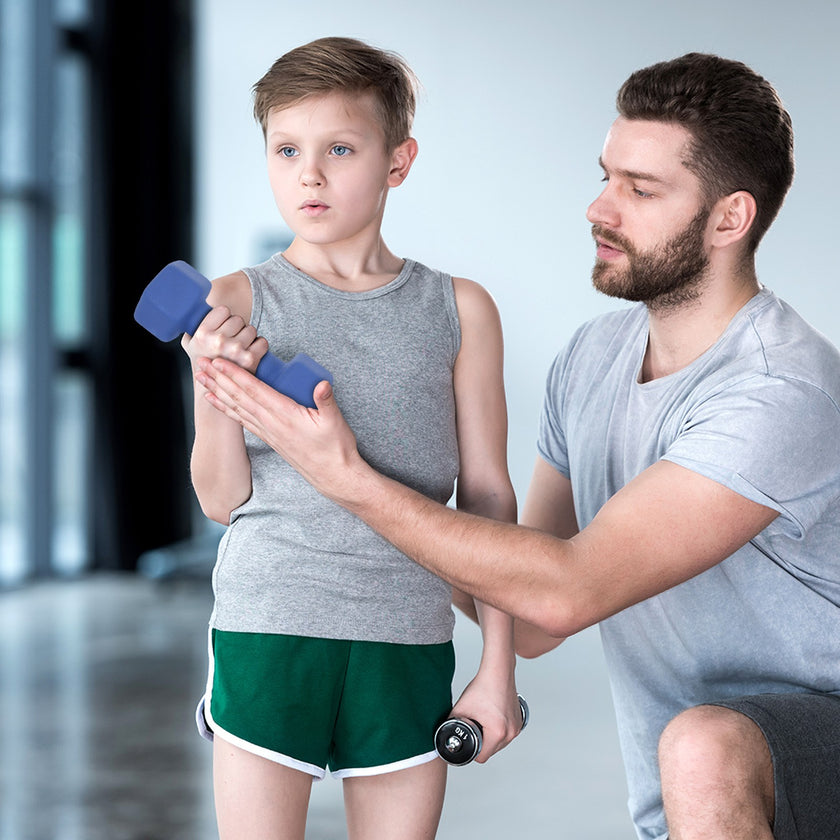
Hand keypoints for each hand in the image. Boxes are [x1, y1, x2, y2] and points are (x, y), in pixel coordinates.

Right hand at [181, 306, 267, 373]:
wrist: (215, 388)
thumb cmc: (203, 364)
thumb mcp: (189, 344)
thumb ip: (191, 327)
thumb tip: (192, 309)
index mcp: (202, 334)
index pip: (223, 310)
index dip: (224, 317)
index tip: (222, 326)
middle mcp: (218, 341)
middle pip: (238, 319)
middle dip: (236, 328)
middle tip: (231, 339)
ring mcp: (235, 350)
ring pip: (251, 329)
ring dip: (248, 337)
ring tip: (239, 347)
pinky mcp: (250, 359)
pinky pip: (262, 341)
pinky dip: (259, 346)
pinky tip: (250, 352)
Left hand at [194, 356, 364, 502]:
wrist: (332, 475)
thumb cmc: (335, 448)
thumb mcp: (335, 422)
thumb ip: (326, 400)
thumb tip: (322, 384)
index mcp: (285, 415)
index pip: (254, 390)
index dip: (235, 374)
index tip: (219, 360)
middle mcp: (271, 423)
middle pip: (239, 397)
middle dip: (219, 378)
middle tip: (201, 363)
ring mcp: (268, 431)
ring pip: (237, 408)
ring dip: (218, 392)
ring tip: (202, 380)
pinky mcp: (269, 438)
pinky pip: (243, 420)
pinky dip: (227, 409)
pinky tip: (218, 402)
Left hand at [449, 676, 523, 762]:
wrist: (498, 672)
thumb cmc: (483, 686)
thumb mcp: (461, 708)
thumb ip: (450, 723)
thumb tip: (442, 733)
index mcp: (498, 732)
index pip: (482, 757)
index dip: (472, 753)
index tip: (467, 745)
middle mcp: (511, 732)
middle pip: (492, 751)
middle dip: (481, 744)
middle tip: (473, 729)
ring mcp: (517, 727)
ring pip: (500, 743)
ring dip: (490, 738)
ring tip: (483, 722)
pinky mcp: (519, 721)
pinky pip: (507, 734)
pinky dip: (498, 730)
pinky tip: (491, 719)